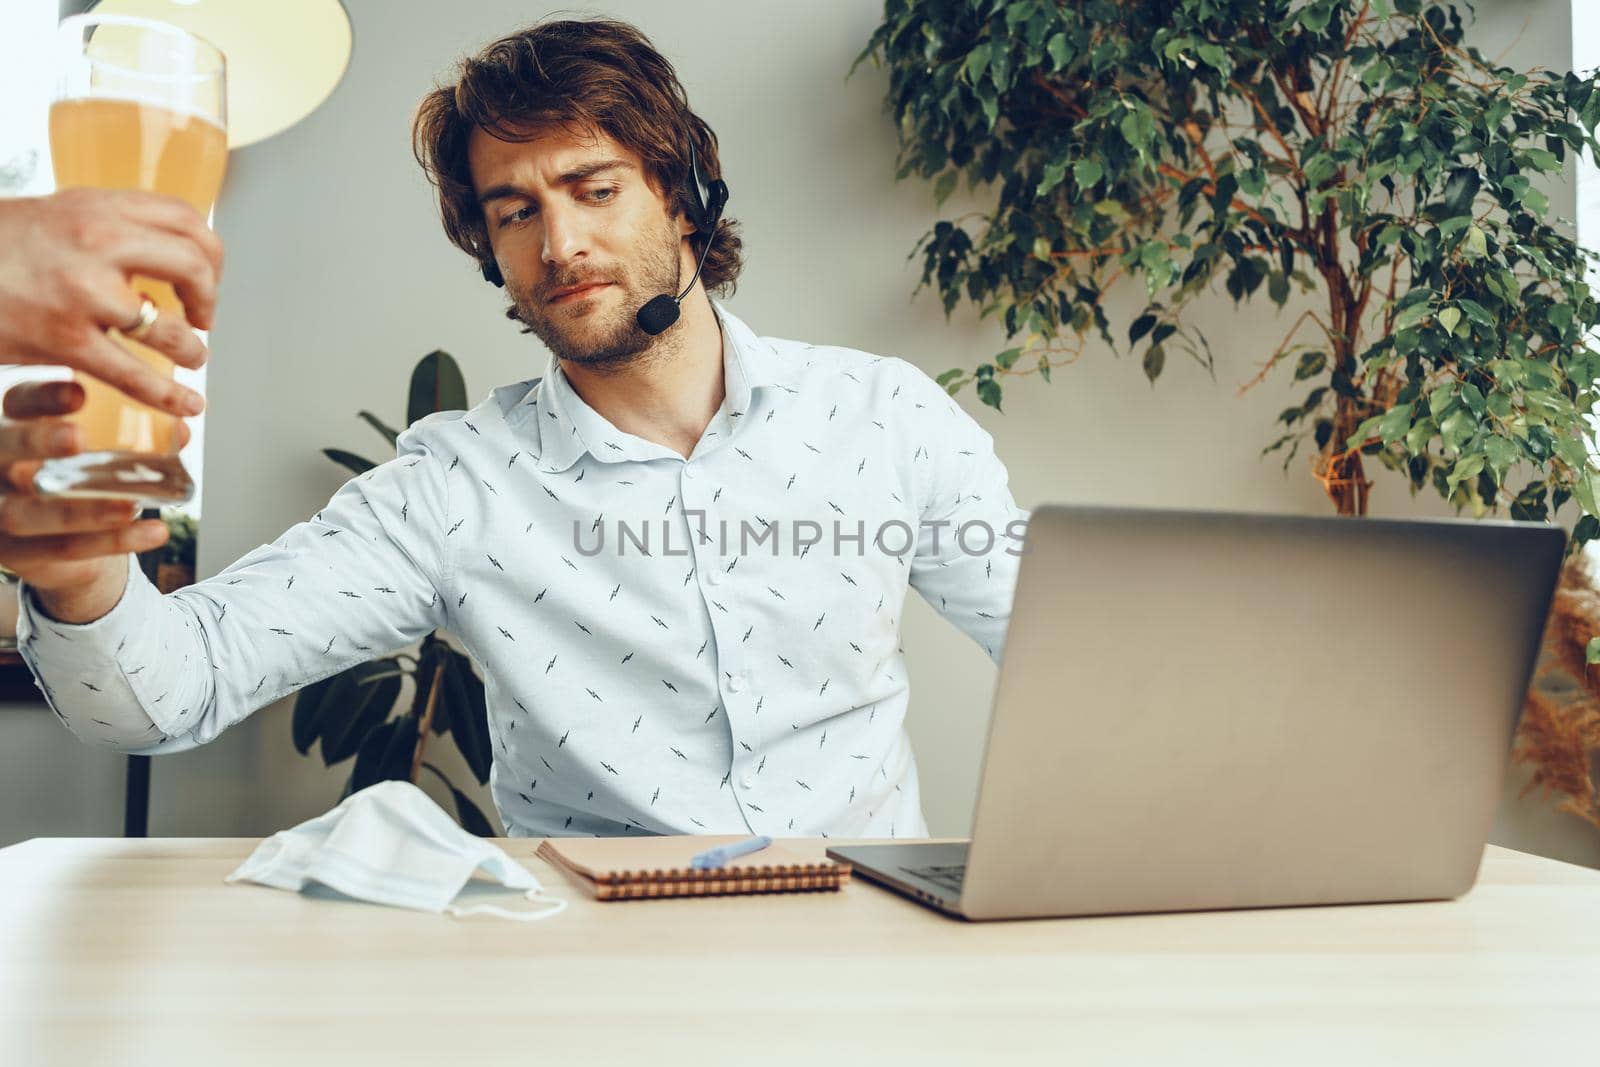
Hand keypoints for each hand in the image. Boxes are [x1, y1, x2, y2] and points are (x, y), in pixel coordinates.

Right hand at [0, 188, 222, 416]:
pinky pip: (134, 375)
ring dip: (190, 348)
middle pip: (192, 265)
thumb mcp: (57, 215)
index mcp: (98, 206)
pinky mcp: (65, 340)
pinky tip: (187, 404)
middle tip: (202, 316)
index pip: (186, 219)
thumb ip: (111, 228)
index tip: (207, 274)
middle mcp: (97, 242)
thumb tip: (164, 253)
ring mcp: (83, 293)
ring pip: (168, 328)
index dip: (210, 253)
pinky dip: (169, 395)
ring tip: (190, 355)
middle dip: (208, 296)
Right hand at [0, 379, 185, 600]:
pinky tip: (152, 532)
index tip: (79, 393)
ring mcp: (0, 511)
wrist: (72, 544)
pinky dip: (110, 542)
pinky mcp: (17, 554)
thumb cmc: (84, 481)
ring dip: (80, 510)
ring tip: (130, 505)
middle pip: (4, 450)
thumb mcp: (103, 454)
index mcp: (15, 428)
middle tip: (77, 437)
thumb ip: (137, 440)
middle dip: (38, 442)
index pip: (19, 403)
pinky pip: (63, 548)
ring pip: (27, 513)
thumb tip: (181, 431)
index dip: (43, 397)